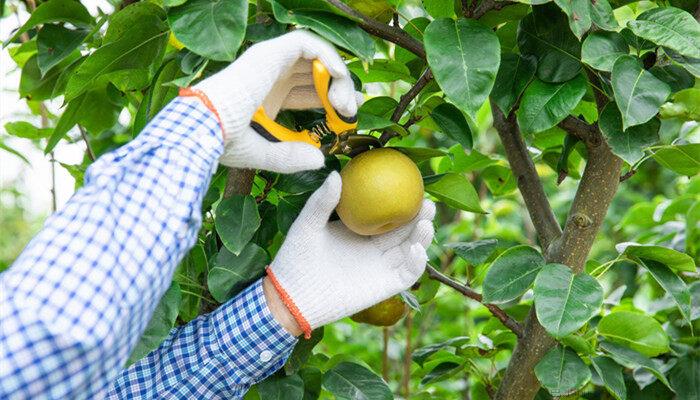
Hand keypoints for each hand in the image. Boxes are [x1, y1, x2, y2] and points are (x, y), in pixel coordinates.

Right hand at [194, 30, 359, 172]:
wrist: (205, 128)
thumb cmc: (222, 142)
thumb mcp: (264, 154)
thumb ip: (291, 158)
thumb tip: (320, 161)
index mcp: (265, 96)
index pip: (305, 92)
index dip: (328, 102)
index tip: (346, 117)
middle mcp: (268, 75)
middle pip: (314, 74)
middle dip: (338, 89)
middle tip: (352, 109)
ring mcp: (269, 61)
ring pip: (315, 58)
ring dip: (336, 77)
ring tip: (345, 103)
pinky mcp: (270, 51)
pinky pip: (307, 43)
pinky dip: (327, 56)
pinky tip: (337, 79)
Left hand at [266, 173, 435, 336]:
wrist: (292, 296)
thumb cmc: (295, 258)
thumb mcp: (307, 224)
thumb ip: (322, 200)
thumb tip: (336, 174)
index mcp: (359, 230)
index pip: (386, 212)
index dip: (401, 201)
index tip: (411, 186)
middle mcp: (373, 248)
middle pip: (405, 230)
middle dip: (420, 217)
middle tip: (427, 203)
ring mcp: (380, 267)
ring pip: (411, 249)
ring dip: (423, 237)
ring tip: (425, 223)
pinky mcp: (384, 287)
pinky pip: (407, 274)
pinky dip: (417, 263)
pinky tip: (416, 248)